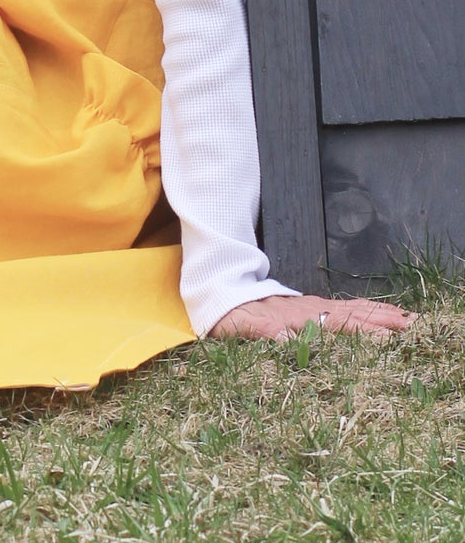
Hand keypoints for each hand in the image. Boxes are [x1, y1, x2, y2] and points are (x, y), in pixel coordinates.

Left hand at [208, 293, 415, 340]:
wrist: (219, 290)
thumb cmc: (228, 314)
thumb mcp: (237, 324)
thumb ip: (260, 330)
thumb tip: (283, 339)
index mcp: (295, 318)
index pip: (335, 325)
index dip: (361, 331)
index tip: (388, 337)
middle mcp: (309, 310)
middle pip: (351, 316)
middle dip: (381, 321)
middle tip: (411, 327)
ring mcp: (312, 307)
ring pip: (352, 310)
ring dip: (379, 314)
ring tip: (408, 320)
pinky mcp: (312, 308)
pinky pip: (345, 308)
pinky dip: (366, 310)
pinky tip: (381, 314)